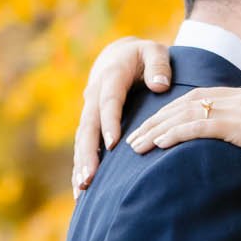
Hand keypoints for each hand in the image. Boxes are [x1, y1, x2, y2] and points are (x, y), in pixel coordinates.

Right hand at [72, 37, 171, 194]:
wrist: (118, 56)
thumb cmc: (143, 56)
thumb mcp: (154, 51)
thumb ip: (159, 66)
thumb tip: (160, 85)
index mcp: (111, 76)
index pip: (109, 101)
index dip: (110, 121)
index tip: (114, 144)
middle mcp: (94, 95)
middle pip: (88, 126)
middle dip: (88, 152)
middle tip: (90, 176)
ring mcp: (89, 110)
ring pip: (81, 139)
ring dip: (81, 163)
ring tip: (83, 189)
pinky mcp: (89, 123)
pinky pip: (82, 145)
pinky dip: (79, 166)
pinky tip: (80, 189)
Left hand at [121, 86, 240, 213]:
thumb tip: (226, 151)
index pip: (201, 98)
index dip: (172, 111)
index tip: (152, 127)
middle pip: (189, 102)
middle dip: (157, 118)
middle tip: (134, 137)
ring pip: (189, 112)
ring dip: (158, 128)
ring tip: (137, 145)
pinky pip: (200, 126)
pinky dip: (175, 133)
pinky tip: (159, 145)